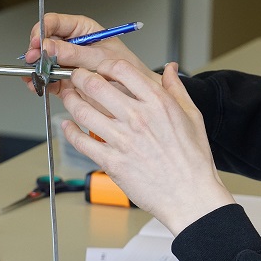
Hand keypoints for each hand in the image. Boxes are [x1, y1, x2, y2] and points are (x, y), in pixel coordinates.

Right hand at [23, 13, 158, 96]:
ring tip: (34, 74)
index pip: (54, 22)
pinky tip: (38, 84)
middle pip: (45, 42)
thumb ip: (73, 53)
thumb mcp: (100, 58)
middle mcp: (73, 44)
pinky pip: (49, 78)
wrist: (137, 93)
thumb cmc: (128, 70)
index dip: (42, 30)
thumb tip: (49, 47)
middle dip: (36, 50)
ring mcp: (68, 63)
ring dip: (36, 68)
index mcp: (82, 30)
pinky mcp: (66, 80)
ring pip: (44, 62)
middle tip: (33, 59)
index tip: (37, 41)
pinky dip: (42, 82)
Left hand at [60, 60, 234, 234]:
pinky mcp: (111, 161)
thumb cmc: (193, 161)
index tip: (100, 68)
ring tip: (68, 97)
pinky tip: (67, 126)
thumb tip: (171, 69)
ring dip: (70, 100)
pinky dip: (69, 131)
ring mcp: (122, 140)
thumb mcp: (192, 117)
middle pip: (95, 85)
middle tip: (76, 78)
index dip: (105, 64)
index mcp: (157, 103)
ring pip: (82, 110)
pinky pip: (80, 141)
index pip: (121, 69)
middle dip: (79, 77)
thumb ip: (177, 90)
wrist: (189, 196)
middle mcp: (137, 118)